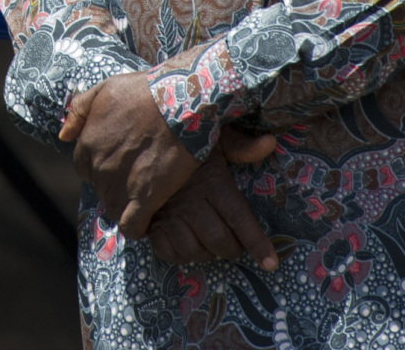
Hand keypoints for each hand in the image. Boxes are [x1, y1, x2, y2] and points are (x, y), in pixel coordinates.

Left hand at [59, 73, 201, 237]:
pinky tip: (143, 221)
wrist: (180, 103)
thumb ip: (78, 111)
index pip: (84, 169)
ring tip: (140, 197)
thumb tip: (63, 135)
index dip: (99, 167)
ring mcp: (121, 183)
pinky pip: (132, 224)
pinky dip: (135, 227)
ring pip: (113, 208)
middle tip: (134, 177)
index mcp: (87, 144)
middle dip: (113, 185)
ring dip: (123, 205)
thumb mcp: (104, 90)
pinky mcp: (146, 197)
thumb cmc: (144, 92)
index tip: (117, 163)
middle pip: (99, 188)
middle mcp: (100, 167)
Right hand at [146, 129, 278, 270]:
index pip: (239, 217)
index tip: (270, 263)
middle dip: (232, 249)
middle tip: (233, 245)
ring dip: (206, 253)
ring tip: (210, 245)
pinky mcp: (149, 223)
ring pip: (195, 250)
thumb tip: (270, 143)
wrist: (133, 144)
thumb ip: (240, 145)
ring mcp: (168, 215)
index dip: (256, 243)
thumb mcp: (211, 139)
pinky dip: (180, 255)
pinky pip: (167, 251)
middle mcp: (191, 202)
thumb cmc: (179, 144)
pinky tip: (186, 244)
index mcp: (211, 182)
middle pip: (220, 240)